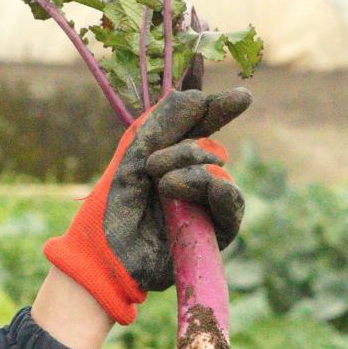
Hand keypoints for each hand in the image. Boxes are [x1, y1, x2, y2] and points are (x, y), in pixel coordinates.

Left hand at [42, 87, 251, 324]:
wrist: (106, 254)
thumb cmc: (112, 207)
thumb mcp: (133, 158)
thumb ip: (163, 125)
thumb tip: (198, 94)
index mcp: (169, 157)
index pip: (201, 127)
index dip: (218, 110)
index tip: (241, 98)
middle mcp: (189, 177)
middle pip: (208, 148)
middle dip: (184, 150)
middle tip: (151, 167)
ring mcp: (203, 204)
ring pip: (218, 174)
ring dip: (193, 173)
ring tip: (164, 187)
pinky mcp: (213, 232)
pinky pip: (231, 204)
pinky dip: (223, 192)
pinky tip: (214, 188)